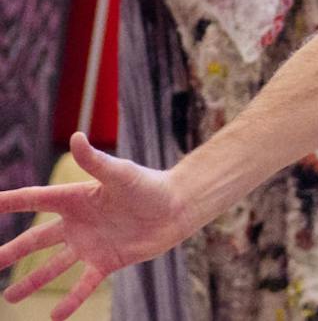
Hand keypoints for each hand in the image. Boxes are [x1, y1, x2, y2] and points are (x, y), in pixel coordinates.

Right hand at [0, 133, 192, 320]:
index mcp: (76, 198)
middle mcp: (78, 223)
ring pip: (54, 267)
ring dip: (32, 282)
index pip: (35, 199)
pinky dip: (70, 301)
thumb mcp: (120, 173)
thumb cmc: (148, 184)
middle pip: (36, 240)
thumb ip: (95, 161)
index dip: (10, 201)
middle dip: (11, 252)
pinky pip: (83, 285)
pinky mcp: (107, 262)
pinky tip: (54, 317)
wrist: (177, 206)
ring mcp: (90, 244)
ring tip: (10, 298)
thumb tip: (75, 137)